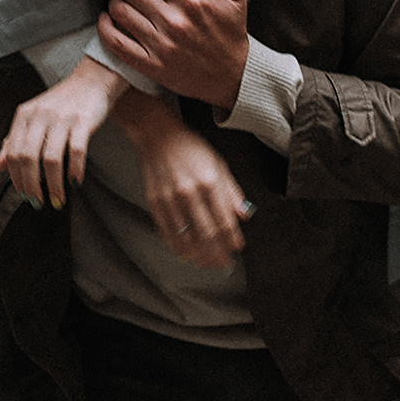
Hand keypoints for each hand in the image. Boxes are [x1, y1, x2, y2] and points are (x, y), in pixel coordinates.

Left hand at [0, 55, 128, 208]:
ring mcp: (62, 118)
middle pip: (28, 158)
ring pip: (51, 159)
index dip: (16, 177)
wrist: (91, 81)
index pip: (13, 152)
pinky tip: (75, 183)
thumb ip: (14, 140)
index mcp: (24, 115)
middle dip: (31, 185)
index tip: (23, 193)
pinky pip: (77, 152)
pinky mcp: (83, 122)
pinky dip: (75, 171)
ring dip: (53, 184)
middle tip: (37, 202)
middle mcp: (40, 116)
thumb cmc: (61, 103)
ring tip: (57, 199)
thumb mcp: (32, 117)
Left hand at [99, 0, 250, 108]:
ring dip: (117, 2)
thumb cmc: (231, 31)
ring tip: (123, 2)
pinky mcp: (151, 65)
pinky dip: (105, 27)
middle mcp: (174, 21)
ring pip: (120, 11)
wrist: (233, 75)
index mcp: (192, 0)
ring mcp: (161, 45)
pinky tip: (107, 19)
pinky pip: (117, 42)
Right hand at [112, 91, 249, 268]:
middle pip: (207, 234)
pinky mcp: (156, 202)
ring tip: (207, 264)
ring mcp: (171, 199)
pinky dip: (178, 247)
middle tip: (224, 264)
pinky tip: (186, 254)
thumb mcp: (219, 164)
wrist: (158, 136)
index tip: (237, 248)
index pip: (225, 221)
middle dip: (218, 254)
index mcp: (210, 182)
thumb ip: (232, 192)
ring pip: (187, 237)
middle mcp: (190, 193)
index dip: (232, 239)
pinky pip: (168, 231)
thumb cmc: (191, 148)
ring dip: (199, 255)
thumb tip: (244, 215)